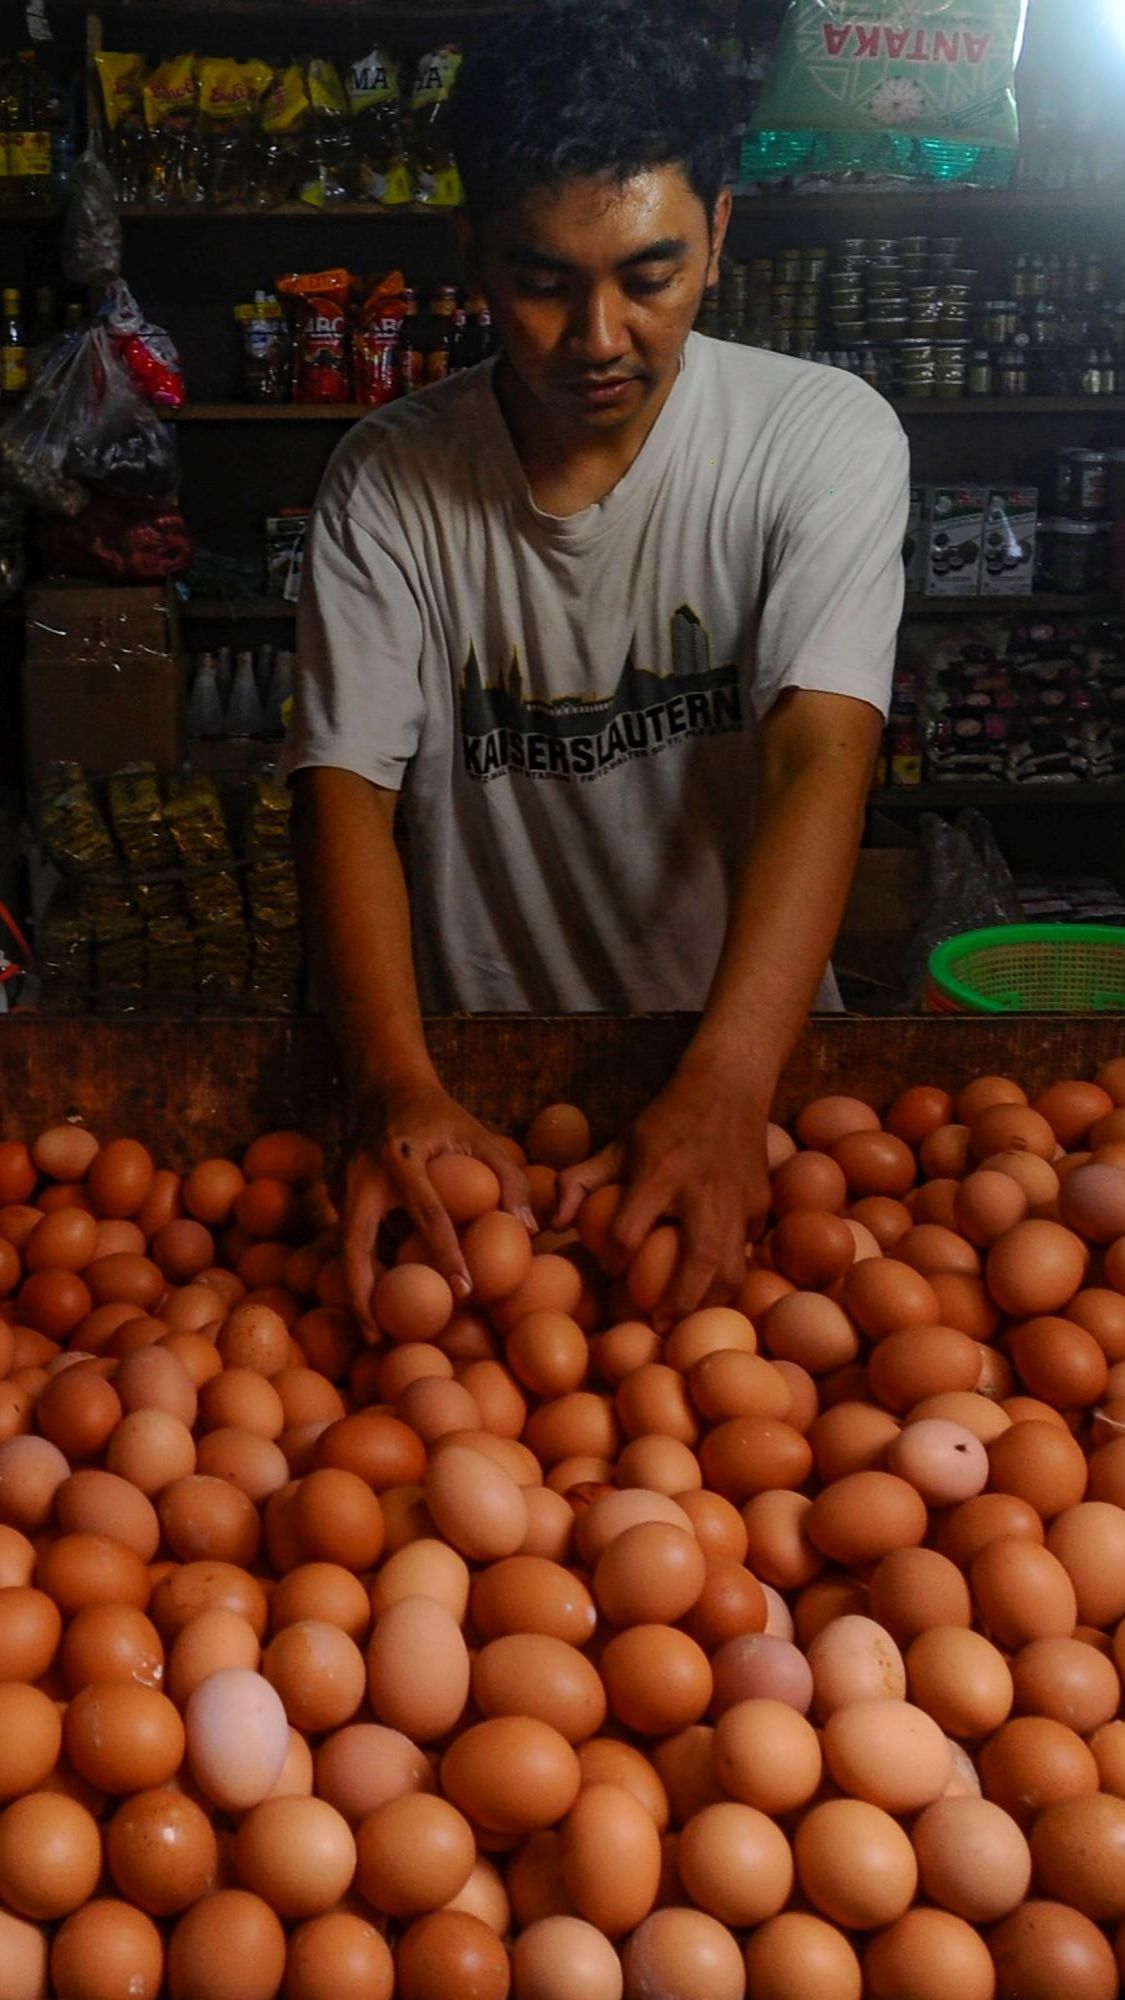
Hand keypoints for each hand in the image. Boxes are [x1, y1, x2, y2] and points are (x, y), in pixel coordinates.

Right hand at [343, 1079, 534, 1334]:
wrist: (385, 1085)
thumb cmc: (440, 1115)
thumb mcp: (479, 1133)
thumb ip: (508, 1175)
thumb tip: (530, 1229)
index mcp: (401, 1157)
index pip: (427, 1213)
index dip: (446, 1253)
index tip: (464, 1291)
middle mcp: (363, 1176)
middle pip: (355, 1246)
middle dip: (366, 1294)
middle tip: (382, 1337)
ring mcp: (342, 1187)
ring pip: (342, 1250)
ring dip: (354, 1292)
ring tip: (373, 1334)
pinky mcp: (336, 1196)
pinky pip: (344, 1242)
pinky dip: (356, 1274)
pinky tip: (372, 1304)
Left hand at [554, 1059, 770, 1329]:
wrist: (729, 1087)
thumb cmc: (665, 1121)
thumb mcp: (618, 1143)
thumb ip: (580, 1182)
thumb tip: (551, 1226)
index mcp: (658, 1173)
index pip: (630, 1231)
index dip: (614, 1260)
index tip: (611, 1269)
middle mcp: (701, 1190)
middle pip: (697, 1260)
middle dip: (678, 1303)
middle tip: (659, 1329)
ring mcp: (738, 1200)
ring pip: (732, 1267)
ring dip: (711, 1301)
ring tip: (690, 1322)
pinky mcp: (761, 1205)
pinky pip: (747, 1253)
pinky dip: (732, 1277)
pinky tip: (714, 1292)